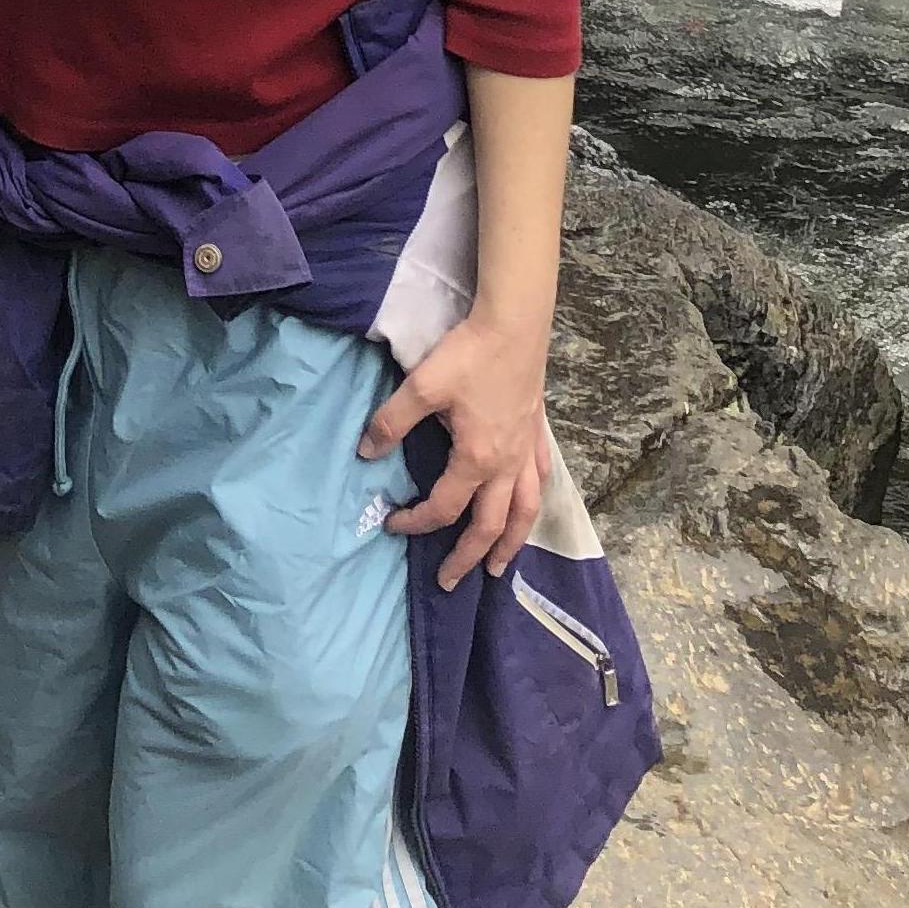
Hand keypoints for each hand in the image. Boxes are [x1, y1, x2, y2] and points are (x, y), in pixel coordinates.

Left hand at [359, 309, 553, 587]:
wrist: (513, 325)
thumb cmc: (468, 356)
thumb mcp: (421, 386)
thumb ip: (392, 422)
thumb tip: (366, 454)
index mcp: (477, 460)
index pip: (444, 507)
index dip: (416, 521)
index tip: (392, 524)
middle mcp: (507, 466)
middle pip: (490, 526)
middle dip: (469, 557)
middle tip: (451, 582)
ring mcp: (527, 452)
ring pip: (525, 513)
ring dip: (511, 544)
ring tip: (499, 568)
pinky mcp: (537, 434)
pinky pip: (541, 481)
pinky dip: (534, 503)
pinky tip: (529, 507)